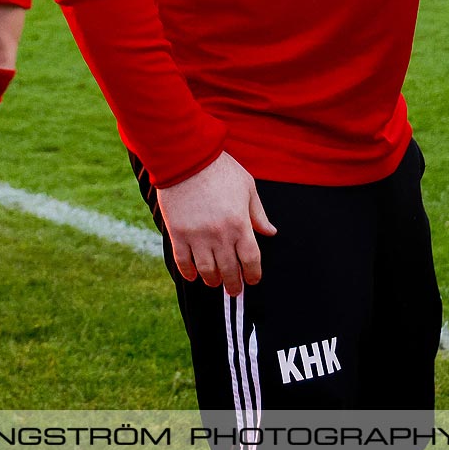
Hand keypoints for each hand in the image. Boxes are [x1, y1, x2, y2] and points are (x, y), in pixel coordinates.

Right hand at [156, 152, 275, 295]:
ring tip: (215, 283)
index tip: (253, 280)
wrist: (187, 158)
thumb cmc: (221, 170)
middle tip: (234, 290)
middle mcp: (220, 235)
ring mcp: (197, 236)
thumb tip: (270, 233)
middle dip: (234, 284)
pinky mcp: (177, 234)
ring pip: (206, 271)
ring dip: (212, 281)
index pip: (250, 260)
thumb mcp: (247, 187)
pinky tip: (194, 276)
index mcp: (240, 224)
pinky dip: (189, 273)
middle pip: (229, 270)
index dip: (253, 274)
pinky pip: (183, 262)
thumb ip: (258, 214)